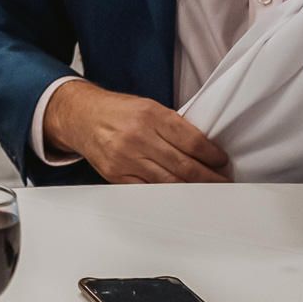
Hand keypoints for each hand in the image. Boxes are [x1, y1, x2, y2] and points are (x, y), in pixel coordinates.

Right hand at [42, 79, 228, 183]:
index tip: (221, 162)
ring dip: (192, 189)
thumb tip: (204, 149)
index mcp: (150, 115)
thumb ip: (173, 126)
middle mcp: (138, 137)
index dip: (213, 155)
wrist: (80, 116)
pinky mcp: (116, 174)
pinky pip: (148, 190)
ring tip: (206, 191)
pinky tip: (179, 194)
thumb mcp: (148, 107)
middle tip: (222, 181)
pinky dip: (167, 194)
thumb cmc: (116, 111)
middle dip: (209, 177)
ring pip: (169, 182)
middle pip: (184, 166)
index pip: (192, 141)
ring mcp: (125, 158)